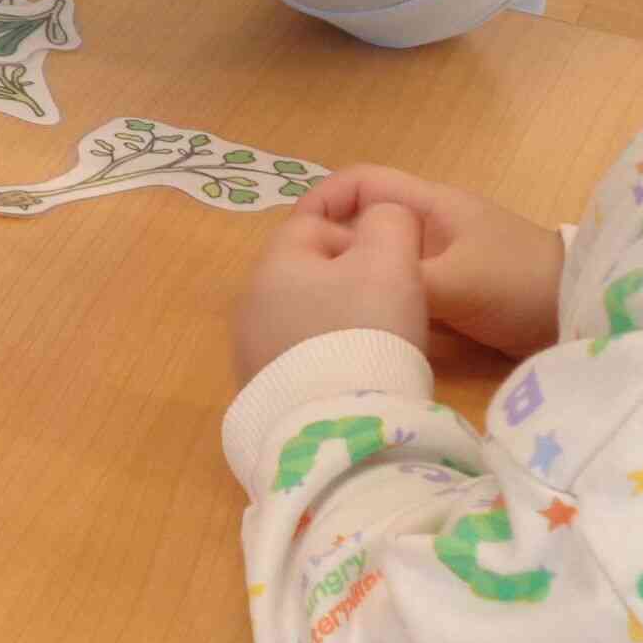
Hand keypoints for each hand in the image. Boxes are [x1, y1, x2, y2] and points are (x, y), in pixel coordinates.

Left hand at [233, 205, 428, 383]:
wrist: (341, 426)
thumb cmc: (366, 329)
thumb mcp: (390, 259)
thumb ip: (390, 221)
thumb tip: (383, 216)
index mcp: (272, 263)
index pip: (313, 223)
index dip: (358, 233)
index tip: (392, 264)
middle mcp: (249, 304)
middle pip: (308, 272)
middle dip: (350, 279)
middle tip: (390, 305)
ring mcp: (250, 351)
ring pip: (304, 316)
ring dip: (339, 319)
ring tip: (375, 344)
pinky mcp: (263, 392)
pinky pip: (301, 357)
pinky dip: (327, 357)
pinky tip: (354, 376)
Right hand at [301, 166, 564, 355]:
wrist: (582, 315)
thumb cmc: (518, 283)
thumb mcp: (455, 283)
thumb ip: (399, 281)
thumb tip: (341, 292)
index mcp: (427, 205)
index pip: (359, 183)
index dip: (322, 200)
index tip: (296, 241)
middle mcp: (428, 227)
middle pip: (363, 225)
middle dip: (331, 247)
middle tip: (301, 287)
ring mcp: (440, 259)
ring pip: (379, 260)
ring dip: (354, 278)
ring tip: (322, 310)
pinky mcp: (450, 292)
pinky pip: (399, 288)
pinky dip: (378, 301)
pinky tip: (362, 326)